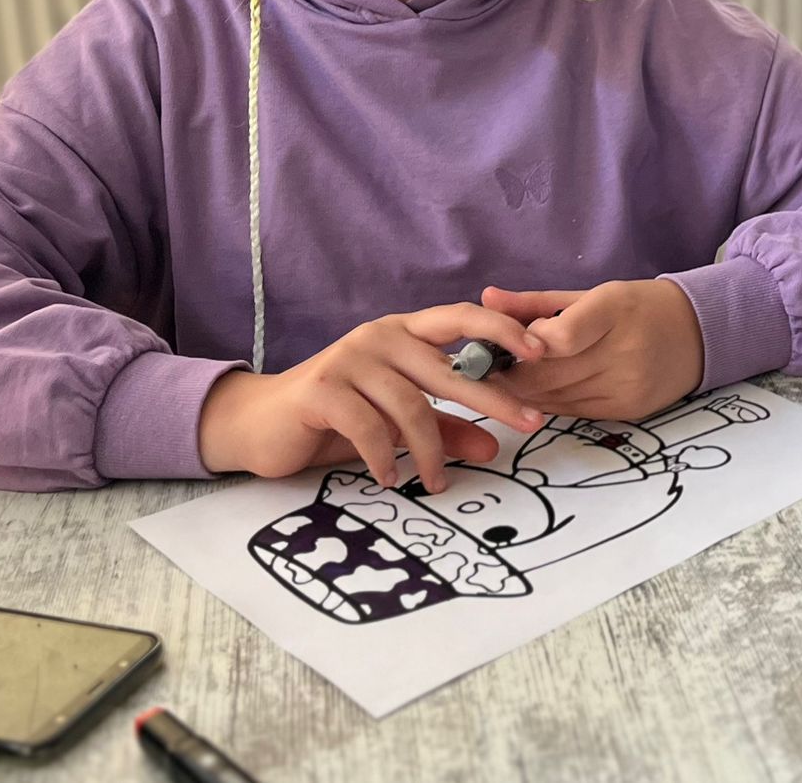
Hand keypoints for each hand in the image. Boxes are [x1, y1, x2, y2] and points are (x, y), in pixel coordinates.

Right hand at [196, 305, 547, 492]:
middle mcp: (380, 337)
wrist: (260, 424)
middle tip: (528, 426)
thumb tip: (494, 446)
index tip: (541, 351)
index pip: (460, 318)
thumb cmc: (335, 418)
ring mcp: (350, 359)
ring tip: (436, 483)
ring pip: (411, 406)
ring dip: (430, 452)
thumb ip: (444, 428)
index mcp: (403, 332)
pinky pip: (370, 427)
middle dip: (492, 399)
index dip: (501, 329)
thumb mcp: (396, 423)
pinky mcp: (322, 390)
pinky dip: (385, 458)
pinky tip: (391, 478)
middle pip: (447, 368)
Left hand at [479, 279, 704, 420]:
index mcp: (615, 309)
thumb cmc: (638, 307)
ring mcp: (627, 385)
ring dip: (524, 392)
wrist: (698, 333)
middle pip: (551, 373)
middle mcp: (624, 350)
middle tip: (482, 368)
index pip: (563, 335)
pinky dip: (549, 402)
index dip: (526, 344)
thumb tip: (486, 298)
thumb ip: (537, 302)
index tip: (502, 343)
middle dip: (510, 373)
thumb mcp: (593, 294)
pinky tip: (536, 393)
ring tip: (502, 380)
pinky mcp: (628, 410)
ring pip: (556, 398)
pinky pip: (573, 411)